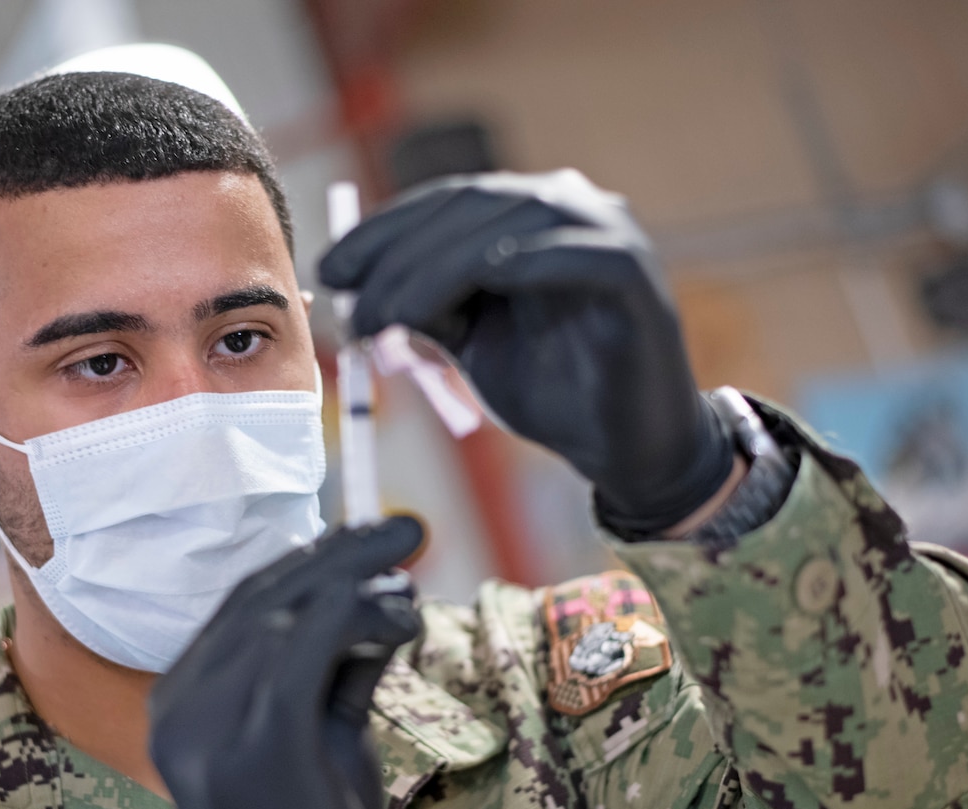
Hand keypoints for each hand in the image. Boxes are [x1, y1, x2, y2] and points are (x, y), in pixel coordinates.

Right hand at [148, 516, 423, 808]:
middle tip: (408, 525)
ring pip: (286, 616)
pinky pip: (307, 651)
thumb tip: (382, 597)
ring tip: (413, 567)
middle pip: (263, 599)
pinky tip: (403, 616)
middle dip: (341, 552)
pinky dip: (359, 617)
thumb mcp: (323, 737)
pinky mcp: (257, 749)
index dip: (310, 560)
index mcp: (180, 702)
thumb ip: (339, 669)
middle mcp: (179, 708)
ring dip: (358, 579)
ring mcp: (209, 728)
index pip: (244, 606)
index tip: (369, 536)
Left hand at [319, 169, 734, 534]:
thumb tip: (354, 286)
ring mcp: (609, 235)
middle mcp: (570, 208)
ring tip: (392, 316)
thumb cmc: (550, 390)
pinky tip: (483, 284)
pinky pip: (579, 255)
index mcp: (529, 214)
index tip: (330, 269)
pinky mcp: (636, 275)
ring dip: (441, 269)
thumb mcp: (469, 339)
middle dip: (401, 255)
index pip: (448, 202)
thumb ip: (425, 303)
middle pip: (472, 208)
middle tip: (353, 305)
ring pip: (512, 227)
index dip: (384, 231)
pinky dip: (528, 265)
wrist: (623, 448)